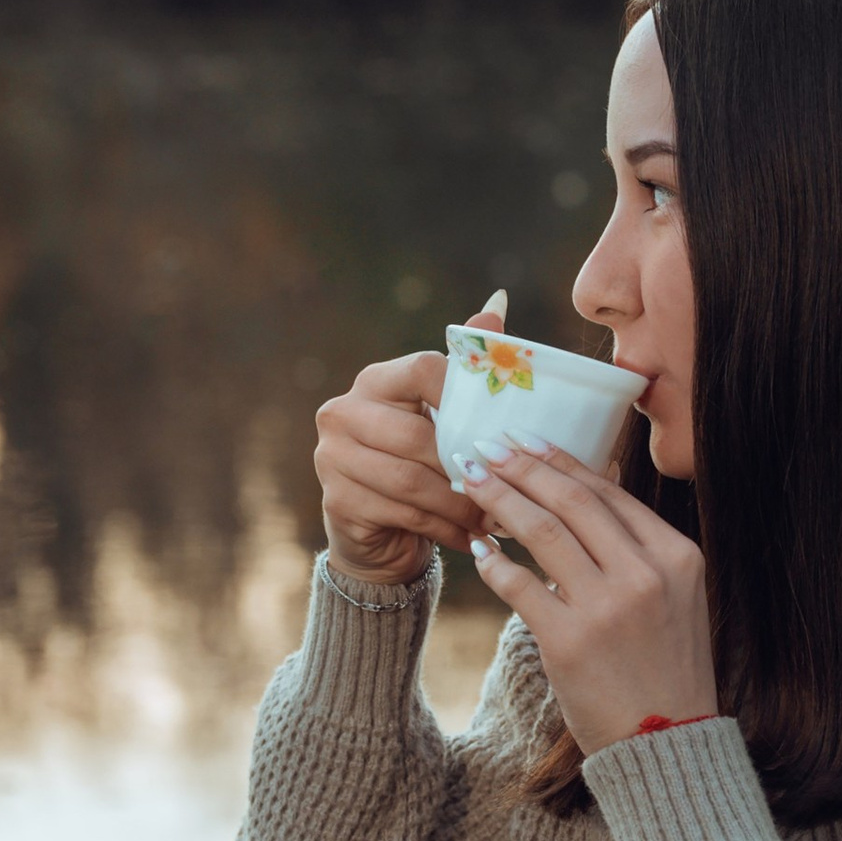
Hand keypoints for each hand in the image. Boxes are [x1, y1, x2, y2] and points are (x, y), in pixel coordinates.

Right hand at [315, 289, 499, 586]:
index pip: (421, 371)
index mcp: (374, 381)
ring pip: (413, 480)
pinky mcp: (337, 501)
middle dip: (468, 466)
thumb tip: (497, 302)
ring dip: (462, 504)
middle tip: (509, 487)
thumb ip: (466, 364)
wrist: (378, 531)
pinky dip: (445, 528)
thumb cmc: (421, 464)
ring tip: (498, 517)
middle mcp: (343, 412)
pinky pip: (404, 514)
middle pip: (418, 435)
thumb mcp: (443, 415)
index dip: (463, 393)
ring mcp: (332, 458)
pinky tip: (472, 538)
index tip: (498, 423)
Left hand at [457, 439, 718, 754]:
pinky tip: (479, 547)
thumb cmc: (667, 668)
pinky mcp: (569, 641)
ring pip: (542, 532)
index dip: (562, 461)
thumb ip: (640, 550)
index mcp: (677, 556)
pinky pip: (520, 585)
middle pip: (572, 501)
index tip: (527, 441)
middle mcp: (645, 574)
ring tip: (470, 481)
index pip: (609, 492)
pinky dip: (495, 562)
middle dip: (521, 468)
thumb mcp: (676, 599)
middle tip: (486, 447)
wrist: (669, 742)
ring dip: (499, 499)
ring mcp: (607, 607)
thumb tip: (586, 494)